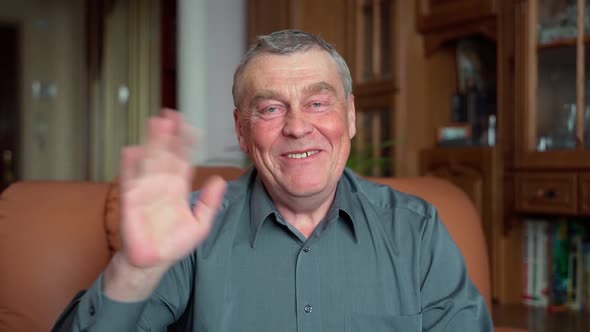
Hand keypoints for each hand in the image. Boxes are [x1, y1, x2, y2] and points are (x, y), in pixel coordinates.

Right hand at [119, 109, 226, 269]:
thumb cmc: (174, 242)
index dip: (186, 143)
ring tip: (155, 123)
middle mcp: (161, 184)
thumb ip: (210, 202)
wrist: (153, 261)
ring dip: (152, 142)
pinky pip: (130, 181)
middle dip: (168, 135)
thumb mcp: (200, 223)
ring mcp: (145, 190)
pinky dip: (129, 166)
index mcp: (177, 188)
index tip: (191, 126)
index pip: (182, 160)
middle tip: (171, 114)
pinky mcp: (131, 201)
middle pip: (165, 154)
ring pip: (149, 161)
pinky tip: (131, 150)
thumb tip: (220, 180)